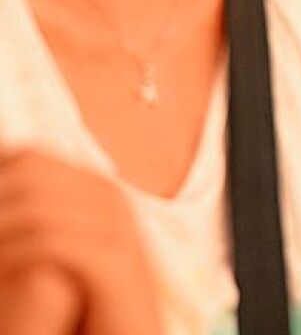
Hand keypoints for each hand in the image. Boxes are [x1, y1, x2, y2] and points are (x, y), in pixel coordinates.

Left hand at [0, 149, 161, 334]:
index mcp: (92, 190)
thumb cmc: (86, 314)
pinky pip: (50, 243)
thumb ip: (30, 230)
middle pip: (29, 173)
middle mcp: (107, 196)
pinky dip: (11, 255)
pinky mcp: (117, 261)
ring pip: (35, 207)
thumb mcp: (55, 263)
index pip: (28, 160)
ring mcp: (116, 225)